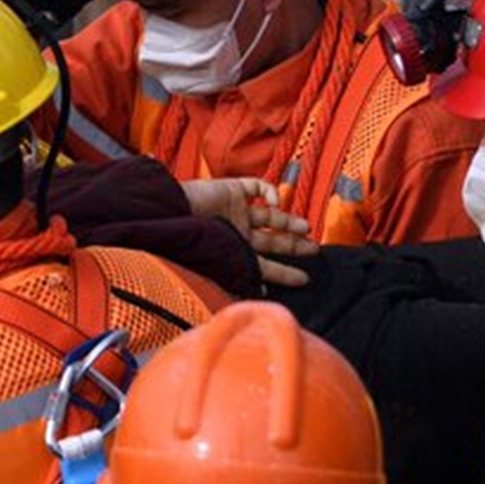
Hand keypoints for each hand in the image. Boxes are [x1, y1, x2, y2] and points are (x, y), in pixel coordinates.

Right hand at [181, 178, 319, 287]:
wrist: (171, 214)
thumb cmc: (190, 243)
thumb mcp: (219, 266)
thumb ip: (240, 277)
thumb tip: (262, 296)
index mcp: (233, 252)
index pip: (264, 265)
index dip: (283, 273)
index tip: (303, 280)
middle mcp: (237, 232)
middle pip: (272, 240)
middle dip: (294, 246)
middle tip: (313, 250)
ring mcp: (236, 210)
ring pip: (270, 215)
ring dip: (289, 221)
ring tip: (305, 228)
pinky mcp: (233, 189)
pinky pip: (258, 187)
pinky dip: (270, 192)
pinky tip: (275, 202)